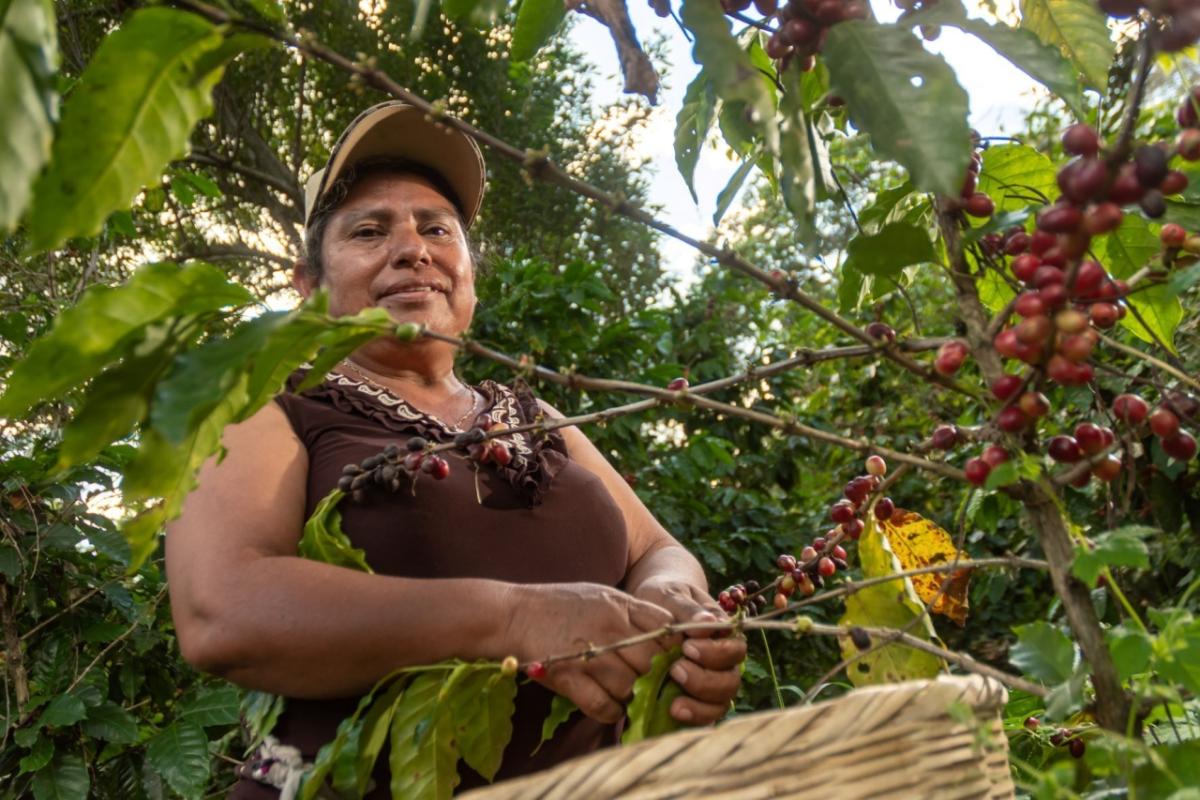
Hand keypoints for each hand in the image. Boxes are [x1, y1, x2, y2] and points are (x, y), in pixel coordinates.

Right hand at [505, 582, 675, 723]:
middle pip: (654, 660)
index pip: (667, 627)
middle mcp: (609, 629)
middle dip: (659, 675)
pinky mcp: (568, 679)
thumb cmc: (558, 603)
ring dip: (635, 696)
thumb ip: (634, 610)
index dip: (676, 646)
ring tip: (631, 696)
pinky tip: (610, 706)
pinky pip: (604, 706)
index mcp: (620, 605)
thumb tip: (668, 630)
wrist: (511, 614)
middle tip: (658, 684)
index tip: (675, 656)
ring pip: (632, 687)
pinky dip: (612, 711)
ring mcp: (589, 655)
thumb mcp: (601, 595)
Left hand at [632, 578, 745, 725]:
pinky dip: (694, 718)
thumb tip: (706, 623)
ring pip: (722, 702)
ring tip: (673, 700)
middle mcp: (723, 660)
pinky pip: (705, 716)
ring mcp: (712, 682)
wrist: (651, 607)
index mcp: (723, 633)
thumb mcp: (672, 595)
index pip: (734, 648)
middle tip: (676, 669)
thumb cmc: (665, 598)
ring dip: (700, 703)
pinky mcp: (697, 699)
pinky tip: (674, 712)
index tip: (688, 647)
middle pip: (731, 680)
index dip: (716, 652)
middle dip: (705, 680)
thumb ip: (689, 610)